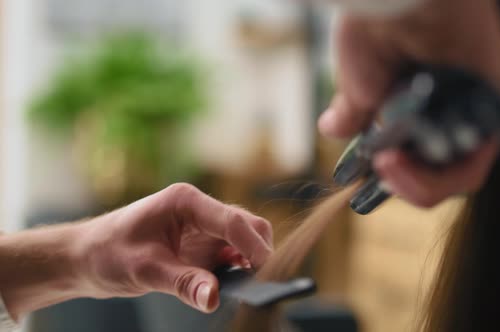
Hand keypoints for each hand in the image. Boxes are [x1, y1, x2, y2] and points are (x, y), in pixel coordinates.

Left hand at [77, 183, 272, 312]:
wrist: (87, 256)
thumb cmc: (108, 252)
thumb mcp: (144, 269)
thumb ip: (183, 283)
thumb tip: (213, 298)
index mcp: (186, 201)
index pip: (232, 221)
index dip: (253, 247)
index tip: (267, 273)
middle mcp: (200, 209)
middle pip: (247, 225)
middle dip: (258, 252)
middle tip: (259, 283)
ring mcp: (203, 227)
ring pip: (244, 239)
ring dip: (251, 261)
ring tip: (247, 287)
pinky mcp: (202, 244)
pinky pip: (232, 254)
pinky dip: (239, 269)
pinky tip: (232, 285)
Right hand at [320, 0, 499, 206]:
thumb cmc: (376, 25)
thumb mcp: (358, 80)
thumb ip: (355, 112)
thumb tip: (333, 129)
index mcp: (420, 102)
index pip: (415, 156)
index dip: (393, 176)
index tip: (368, 177)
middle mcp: (450, 108)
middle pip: (436, 171)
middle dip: (403, 182)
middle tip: (379, 170)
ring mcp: (474, 110)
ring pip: (454, 174)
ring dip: (415, 183)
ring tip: (386, 165)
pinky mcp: (496, 106)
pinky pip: (473, 163)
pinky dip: (439, 177)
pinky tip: (401, 164)